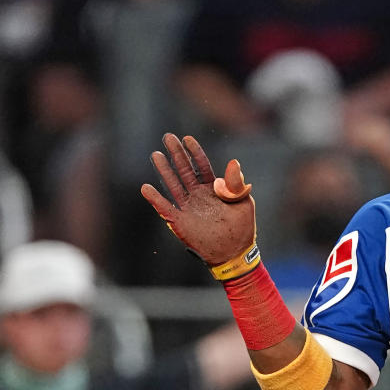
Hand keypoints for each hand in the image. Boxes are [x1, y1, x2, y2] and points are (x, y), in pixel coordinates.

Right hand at [141, 133, 255, 265]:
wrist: (234, 253)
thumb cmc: (242, 227)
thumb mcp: (243, 203)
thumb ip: (236, 184)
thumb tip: (233, 162)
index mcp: (213, 189)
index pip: (201, 166)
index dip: (194, 152)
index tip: (187, 139)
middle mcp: (198, 195)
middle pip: (185, 170)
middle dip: (176, 154)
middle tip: (168, 137)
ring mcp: (188, 207)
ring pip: (173, 184)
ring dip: (164, 170)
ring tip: (156, 155)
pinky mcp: (179, 221)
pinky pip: (165, 207)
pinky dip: (155, 199)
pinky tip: (146, 187)